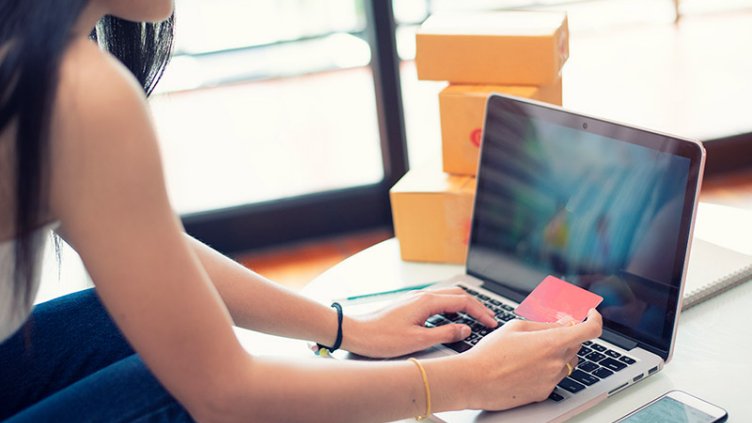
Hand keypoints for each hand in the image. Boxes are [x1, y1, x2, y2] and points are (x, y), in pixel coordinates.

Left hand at [344, 287, 497, 357]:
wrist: (357, 332)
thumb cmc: (382, 338)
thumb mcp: (418, 340)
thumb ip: (445, 333)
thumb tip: (466, 330)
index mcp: (427, 302)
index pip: (463, 301)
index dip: (481, 312)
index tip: (492, 323)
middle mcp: (423, 296)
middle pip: (458, 295)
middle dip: (477, 306)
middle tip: (490, 319)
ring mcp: (416, 299)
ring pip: (448, 296)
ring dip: (465, 305)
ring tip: (476, 317)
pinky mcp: (411, 305)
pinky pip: (438, 301)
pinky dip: (452, 307)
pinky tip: (453, 317)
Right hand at [457, 309, 601, 410]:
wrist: (474, 381)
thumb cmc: (491, 352)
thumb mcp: (516, 327)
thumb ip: (544, 325)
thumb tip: (563, 324)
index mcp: (551, 342)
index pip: (590, 330)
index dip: (594, 320)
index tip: (590, 315)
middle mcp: (556, 363)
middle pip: (576, 346)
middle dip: (567, 336)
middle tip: (547, 331)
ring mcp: (551, 380)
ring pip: (566, 363)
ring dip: (556, 354)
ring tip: (529, 351)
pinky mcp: (544, 393)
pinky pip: (553, 377)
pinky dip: (546, 369)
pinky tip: (524, 367)